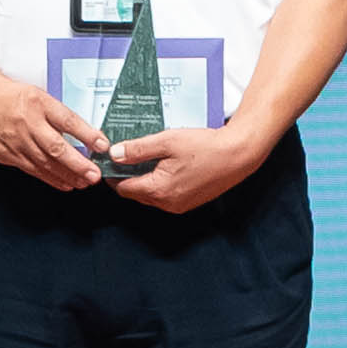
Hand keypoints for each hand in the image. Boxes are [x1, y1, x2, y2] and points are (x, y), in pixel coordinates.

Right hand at [0, 76, 121, 193]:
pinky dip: (51, 179)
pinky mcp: (7, 154)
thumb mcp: (38, 97)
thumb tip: (87, 135)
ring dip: (68, 175)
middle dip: (78, 164)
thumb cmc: (12, 97)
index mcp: (38, 103)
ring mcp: (16, 141)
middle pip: (56, 147)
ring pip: (45, 163)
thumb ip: (58, 115)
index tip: (103, 145)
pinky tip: (65, 183)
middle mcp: (27, 123)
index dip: (87, 134)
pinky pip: (33, 170)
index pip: (67, 121)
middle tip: (95, 175)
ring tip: (85, 182)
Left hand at [111, 112, 266, 212]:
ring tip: (142, 158)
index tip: (108, 160)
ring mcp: (179, 206)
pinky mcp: (189, 202)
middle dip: (126, 177)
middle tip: (123, 156)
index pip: (123, 188)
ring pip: (150, 195)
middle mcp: (167, 204)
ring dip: (142, 180)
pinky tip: (162, 166)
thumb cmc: (205, 146)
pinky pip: (164, 196)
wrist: (238, 155)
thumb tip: (114, 155)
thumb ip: (138, 150)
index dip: (112, 174)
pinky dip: (158, 183)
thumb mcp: (166, 141)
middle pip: (135, 193)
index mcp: (158, 190)